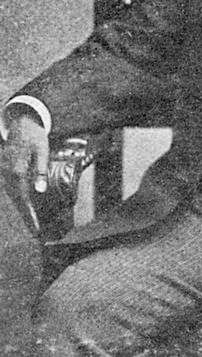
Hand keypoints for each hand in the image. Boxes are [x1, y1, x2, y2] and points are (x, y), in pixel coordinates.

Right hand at [1, 113, 49, 232]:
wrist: (21, 123)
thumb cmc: (34, 136)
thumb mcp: (41, 151)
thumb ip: (40, 170)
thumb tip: (39, 190)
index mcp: (17, 171)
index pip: (24, 199)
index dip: (30, 215)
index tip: (36, 229)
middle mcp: (8, 175)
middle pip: (17, 201)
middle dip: (27, 217)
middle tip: (36, 233)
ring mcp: (6, 174)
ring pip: (13, 197)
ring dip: (23, 210)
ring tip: (33, 224)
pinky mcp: (7, 172)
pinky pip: (12, 190)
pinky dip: (20, 200)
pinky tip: (26, 207)